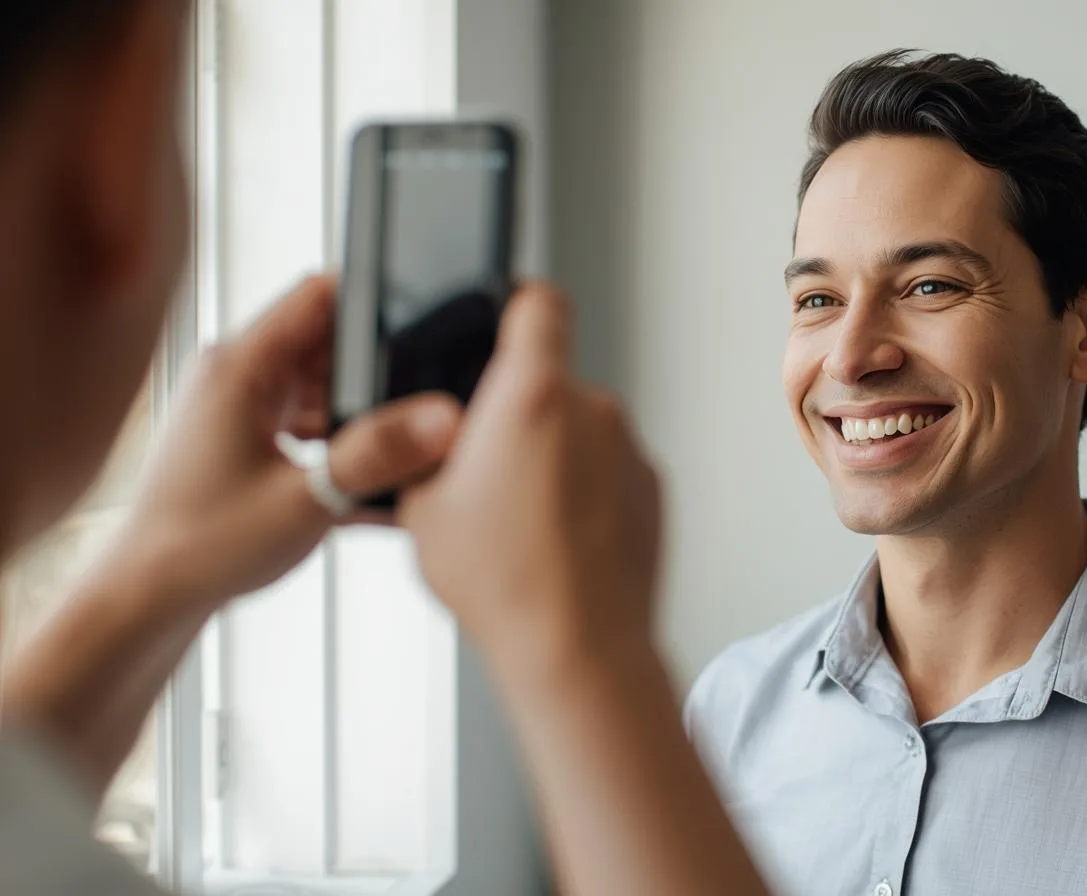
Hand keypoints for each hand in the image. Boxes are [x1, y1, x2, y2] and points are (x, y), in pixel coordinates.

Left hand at [114, 275, 463, 609]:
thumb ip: (378, 455)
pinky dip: (342, 441)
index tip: (427, 311)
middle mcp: (236, 375)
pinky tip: (375, 483)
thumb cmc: (202, 547)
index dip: (374, 294)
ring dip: (362, 410)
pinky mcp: (245, 437)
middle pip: (329, 341)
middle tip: (425, 397)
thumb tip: (442, 420)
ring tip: (399, 447)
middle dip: (379, 366)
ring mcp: (239, 407)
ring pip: (323, 383)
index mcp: (240, 367)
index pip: (318, 293)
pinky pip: (308, 421)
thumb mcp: (306, 500)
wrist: (148, 597)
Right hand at [399, 283, 662, 667]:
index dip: (516, 302)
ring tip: (522, 524)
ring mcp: (631, 451)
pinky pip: (610, 473)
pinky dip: (587, 494)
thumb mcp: (423, 510)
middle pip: (550, 382)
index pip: (538, 302)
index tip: (501, 315)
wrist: (579, 649)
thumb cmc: (508, 585)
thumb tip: (428, 440)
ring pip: (580, 433)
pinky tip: (558, 542)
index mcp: (533, 395)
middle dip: (518, 416)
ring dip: (554, 459)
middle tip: (486, 474)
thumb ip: (425, 452)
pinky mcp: (654, 490)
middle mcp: (595, 410)